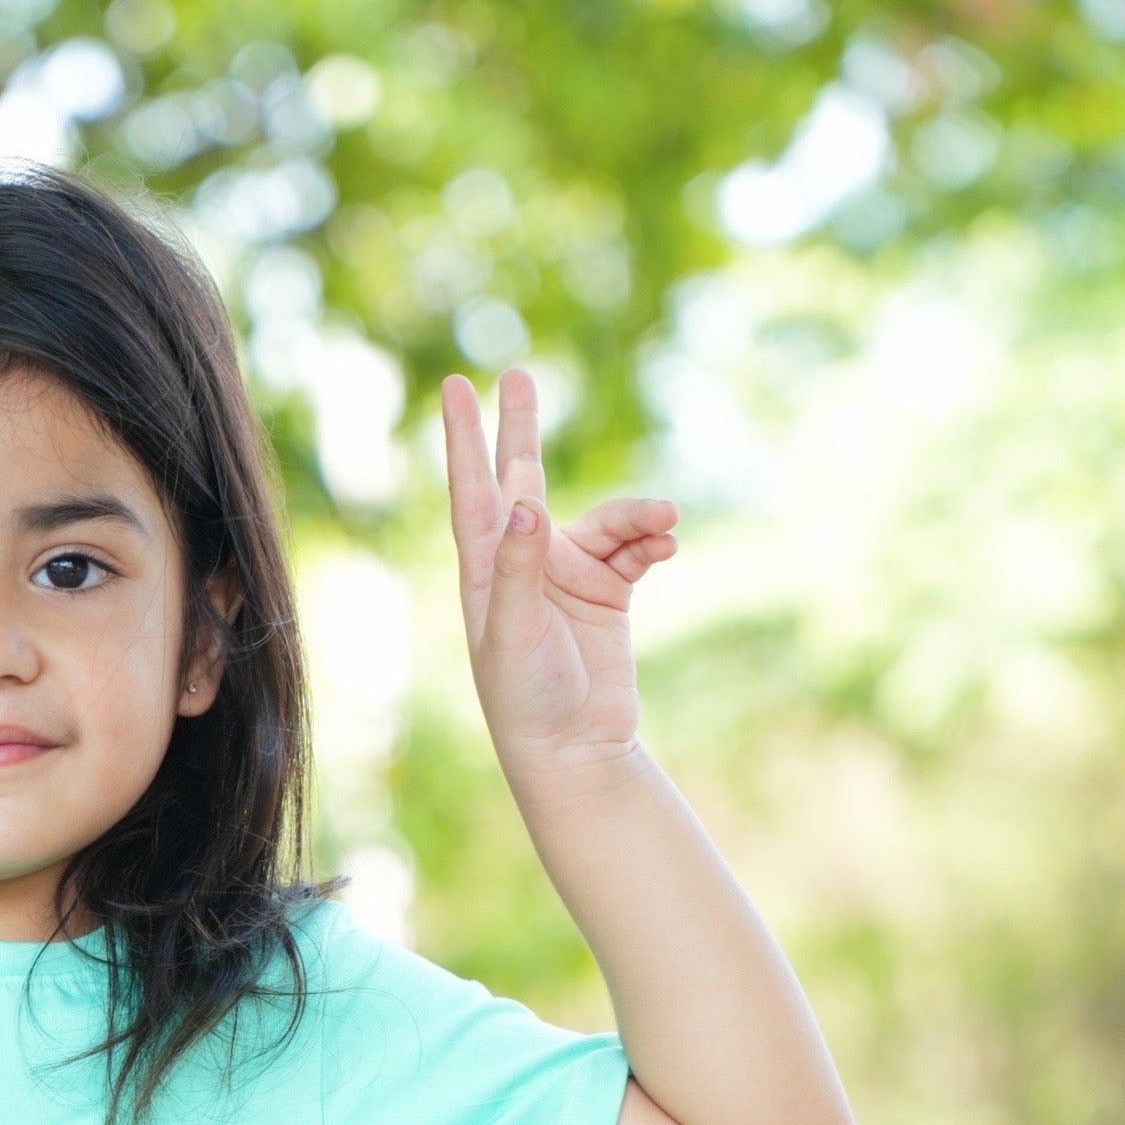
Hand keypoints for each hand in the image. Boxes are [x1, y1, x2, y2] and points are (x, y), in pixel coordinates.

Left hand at [442, 368, 675, 777]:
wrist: (575, 750)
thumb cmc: (527, 698)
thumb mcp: (515, 632)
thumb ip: (519, 567)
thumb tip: (525, 502)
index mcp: (487, 570)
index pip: (472, 491)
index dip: (464, 439)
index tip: (455, 387)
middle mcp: (524, 565)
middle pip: (522, 480)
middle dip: (520, 430)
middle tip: (517, 374)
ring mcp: (567, 577)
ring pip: (604, 519)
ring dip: (635, 515)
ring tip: (665, 518)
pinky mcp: (607, 594)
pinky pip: (634, 547)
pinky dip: (652, 541)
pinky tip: (669, 544)